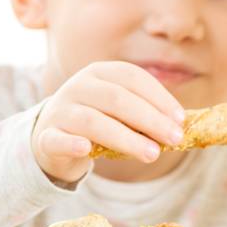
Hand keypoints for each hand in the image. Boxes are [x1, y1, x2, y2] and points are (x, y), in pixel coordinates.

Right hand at [31, 61, 185, 183]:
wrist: (52, 139)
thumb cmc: (99, 121)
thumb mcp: (120, 111)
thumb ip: (145, 113)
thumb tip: (181, 126)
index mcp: (100, 72)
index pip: (133, 78)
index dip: (159, 97)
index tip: (180, 119)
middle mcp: (78, 86)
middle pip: (117, 99)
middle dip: (150, 120)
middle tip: (174, 139)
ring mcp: (60, 110)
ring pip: (94, 122)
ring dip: (126, 138)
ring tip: (153, 154)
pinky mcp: (45, 137)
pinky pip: (57, 140)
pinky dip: (72, 144)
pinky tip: (87, 149)